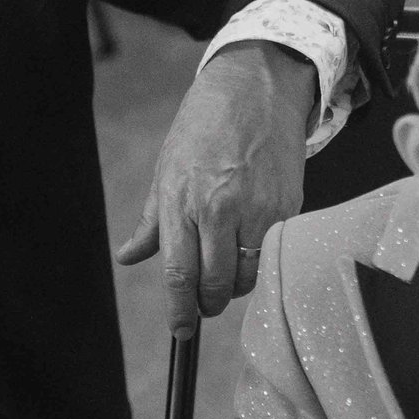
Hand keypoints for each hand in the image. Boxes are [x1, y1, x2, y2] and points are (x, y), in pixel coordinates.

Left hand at [115, 40, 315, 331]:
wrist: (256, 87)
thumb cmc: (204, 125)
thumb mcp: (166, 169)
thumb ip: (152, 223)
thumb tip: (129, 257)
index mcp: (183, 201)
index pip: (180, 274)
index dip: (180, 311)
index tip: (180, 330)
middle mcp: (220, 209)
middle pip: (217, 284)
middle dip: (208, 305)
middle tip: (203, 306)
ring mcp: (259, 209)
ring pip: (249, 276)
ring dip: (236, 288)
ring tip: (226, 277)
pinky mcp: (289, 206)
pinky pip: (273, 254)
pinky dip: (260, 264)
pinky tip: (249, 252)